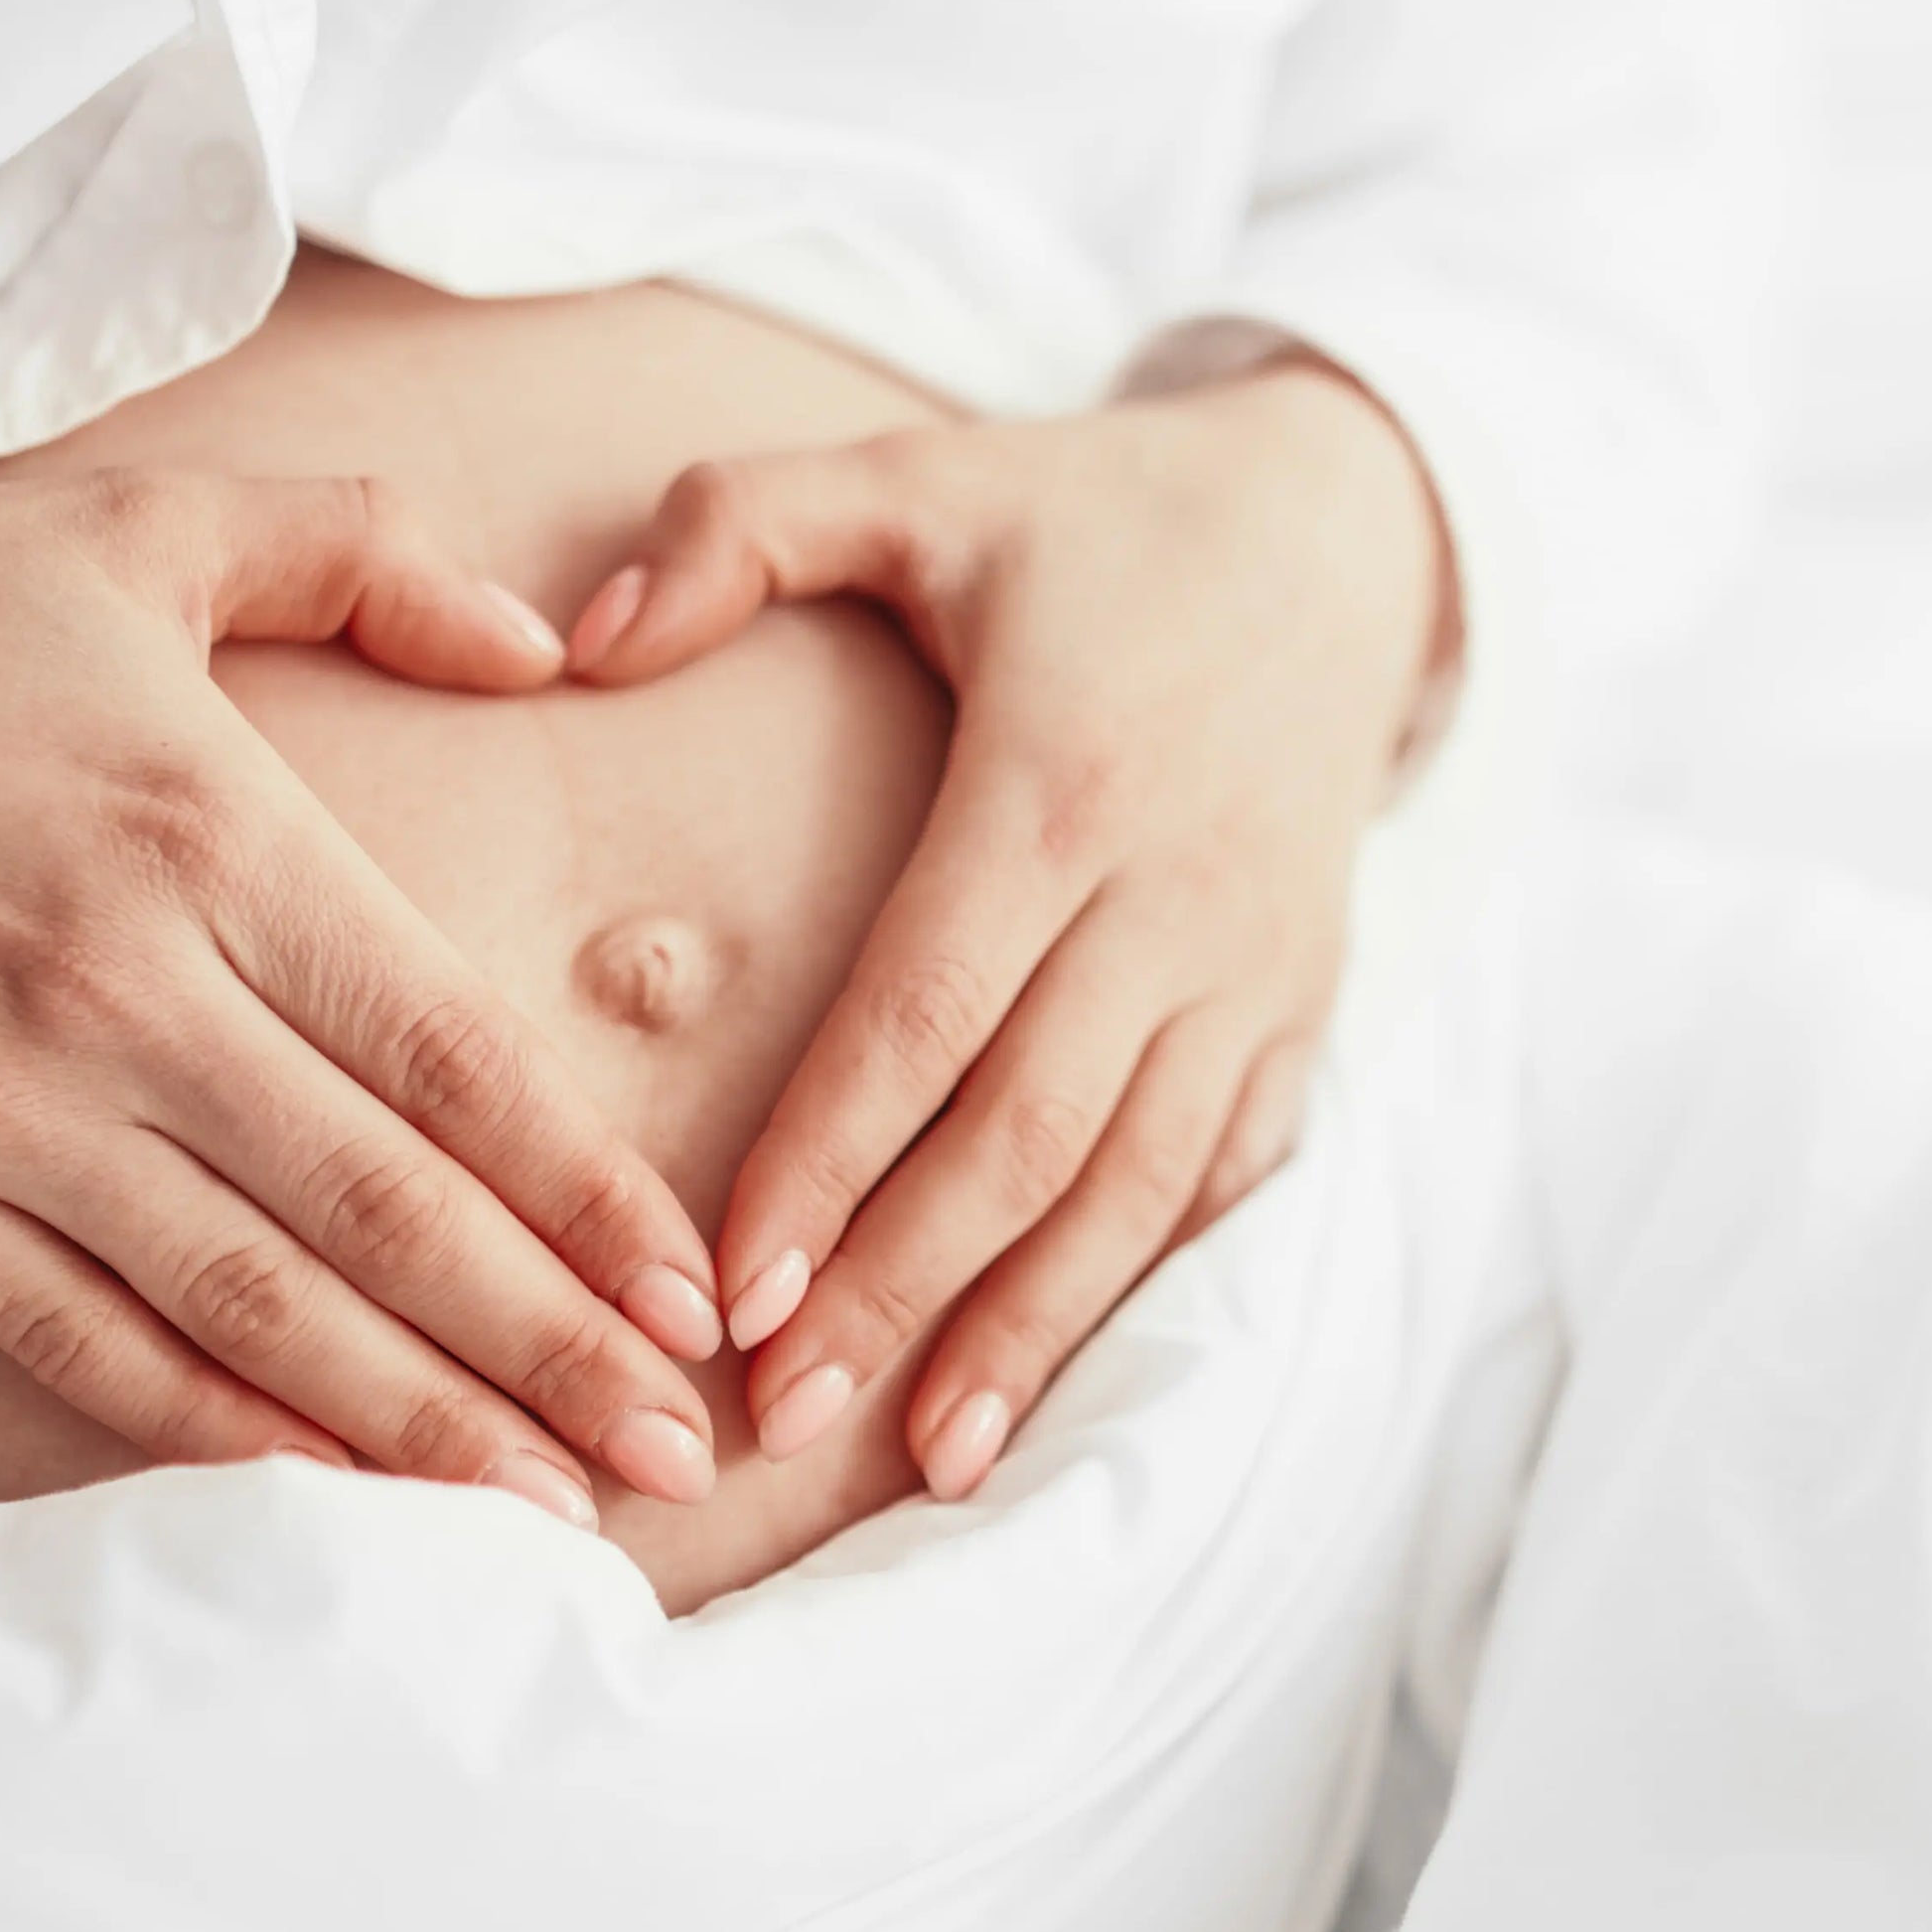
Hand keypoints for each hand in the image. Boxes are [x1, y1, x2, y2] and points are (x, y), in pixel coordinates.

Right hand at [0, 468, 729, 1525]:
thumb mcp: (142, 526)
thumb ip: (365, 562)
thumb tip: (549, 649)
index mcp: (211, 835)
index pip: (452, 1058)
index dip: (588, 1197)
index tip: (693, 1296)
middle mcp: (115, 987)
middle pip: (382, 1210)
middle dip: (550, 1350)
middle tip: (677, 1460)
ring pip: (248, 1305)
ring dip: (414, 1423)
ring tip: (548, 1508)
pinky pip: (76, 1342)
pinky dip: (211, 1426)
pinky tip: (331, 1487)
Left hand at [563, 361, 1449, 1499]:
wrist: (1350, 536)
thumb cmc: (1098, 519)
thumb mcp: (919, 477)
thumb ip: (737, 528)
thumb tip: (581, 638)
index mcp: (1059, 784)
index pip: (928, 1010)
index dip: (832, 1156)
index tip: (735, 1284)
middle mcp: (1173, 897)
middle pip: (1026, 1133)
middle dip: (904, 1288)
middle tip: (780, 1411)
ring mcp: (1256, 967)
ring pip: (1137, 1181)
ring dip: (1029, 1325)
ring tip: (927, 1454)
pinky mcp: (1304, 1006)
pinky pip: (1225, 1170)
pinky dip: (1140, 1278)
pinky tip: (1056, 1373)